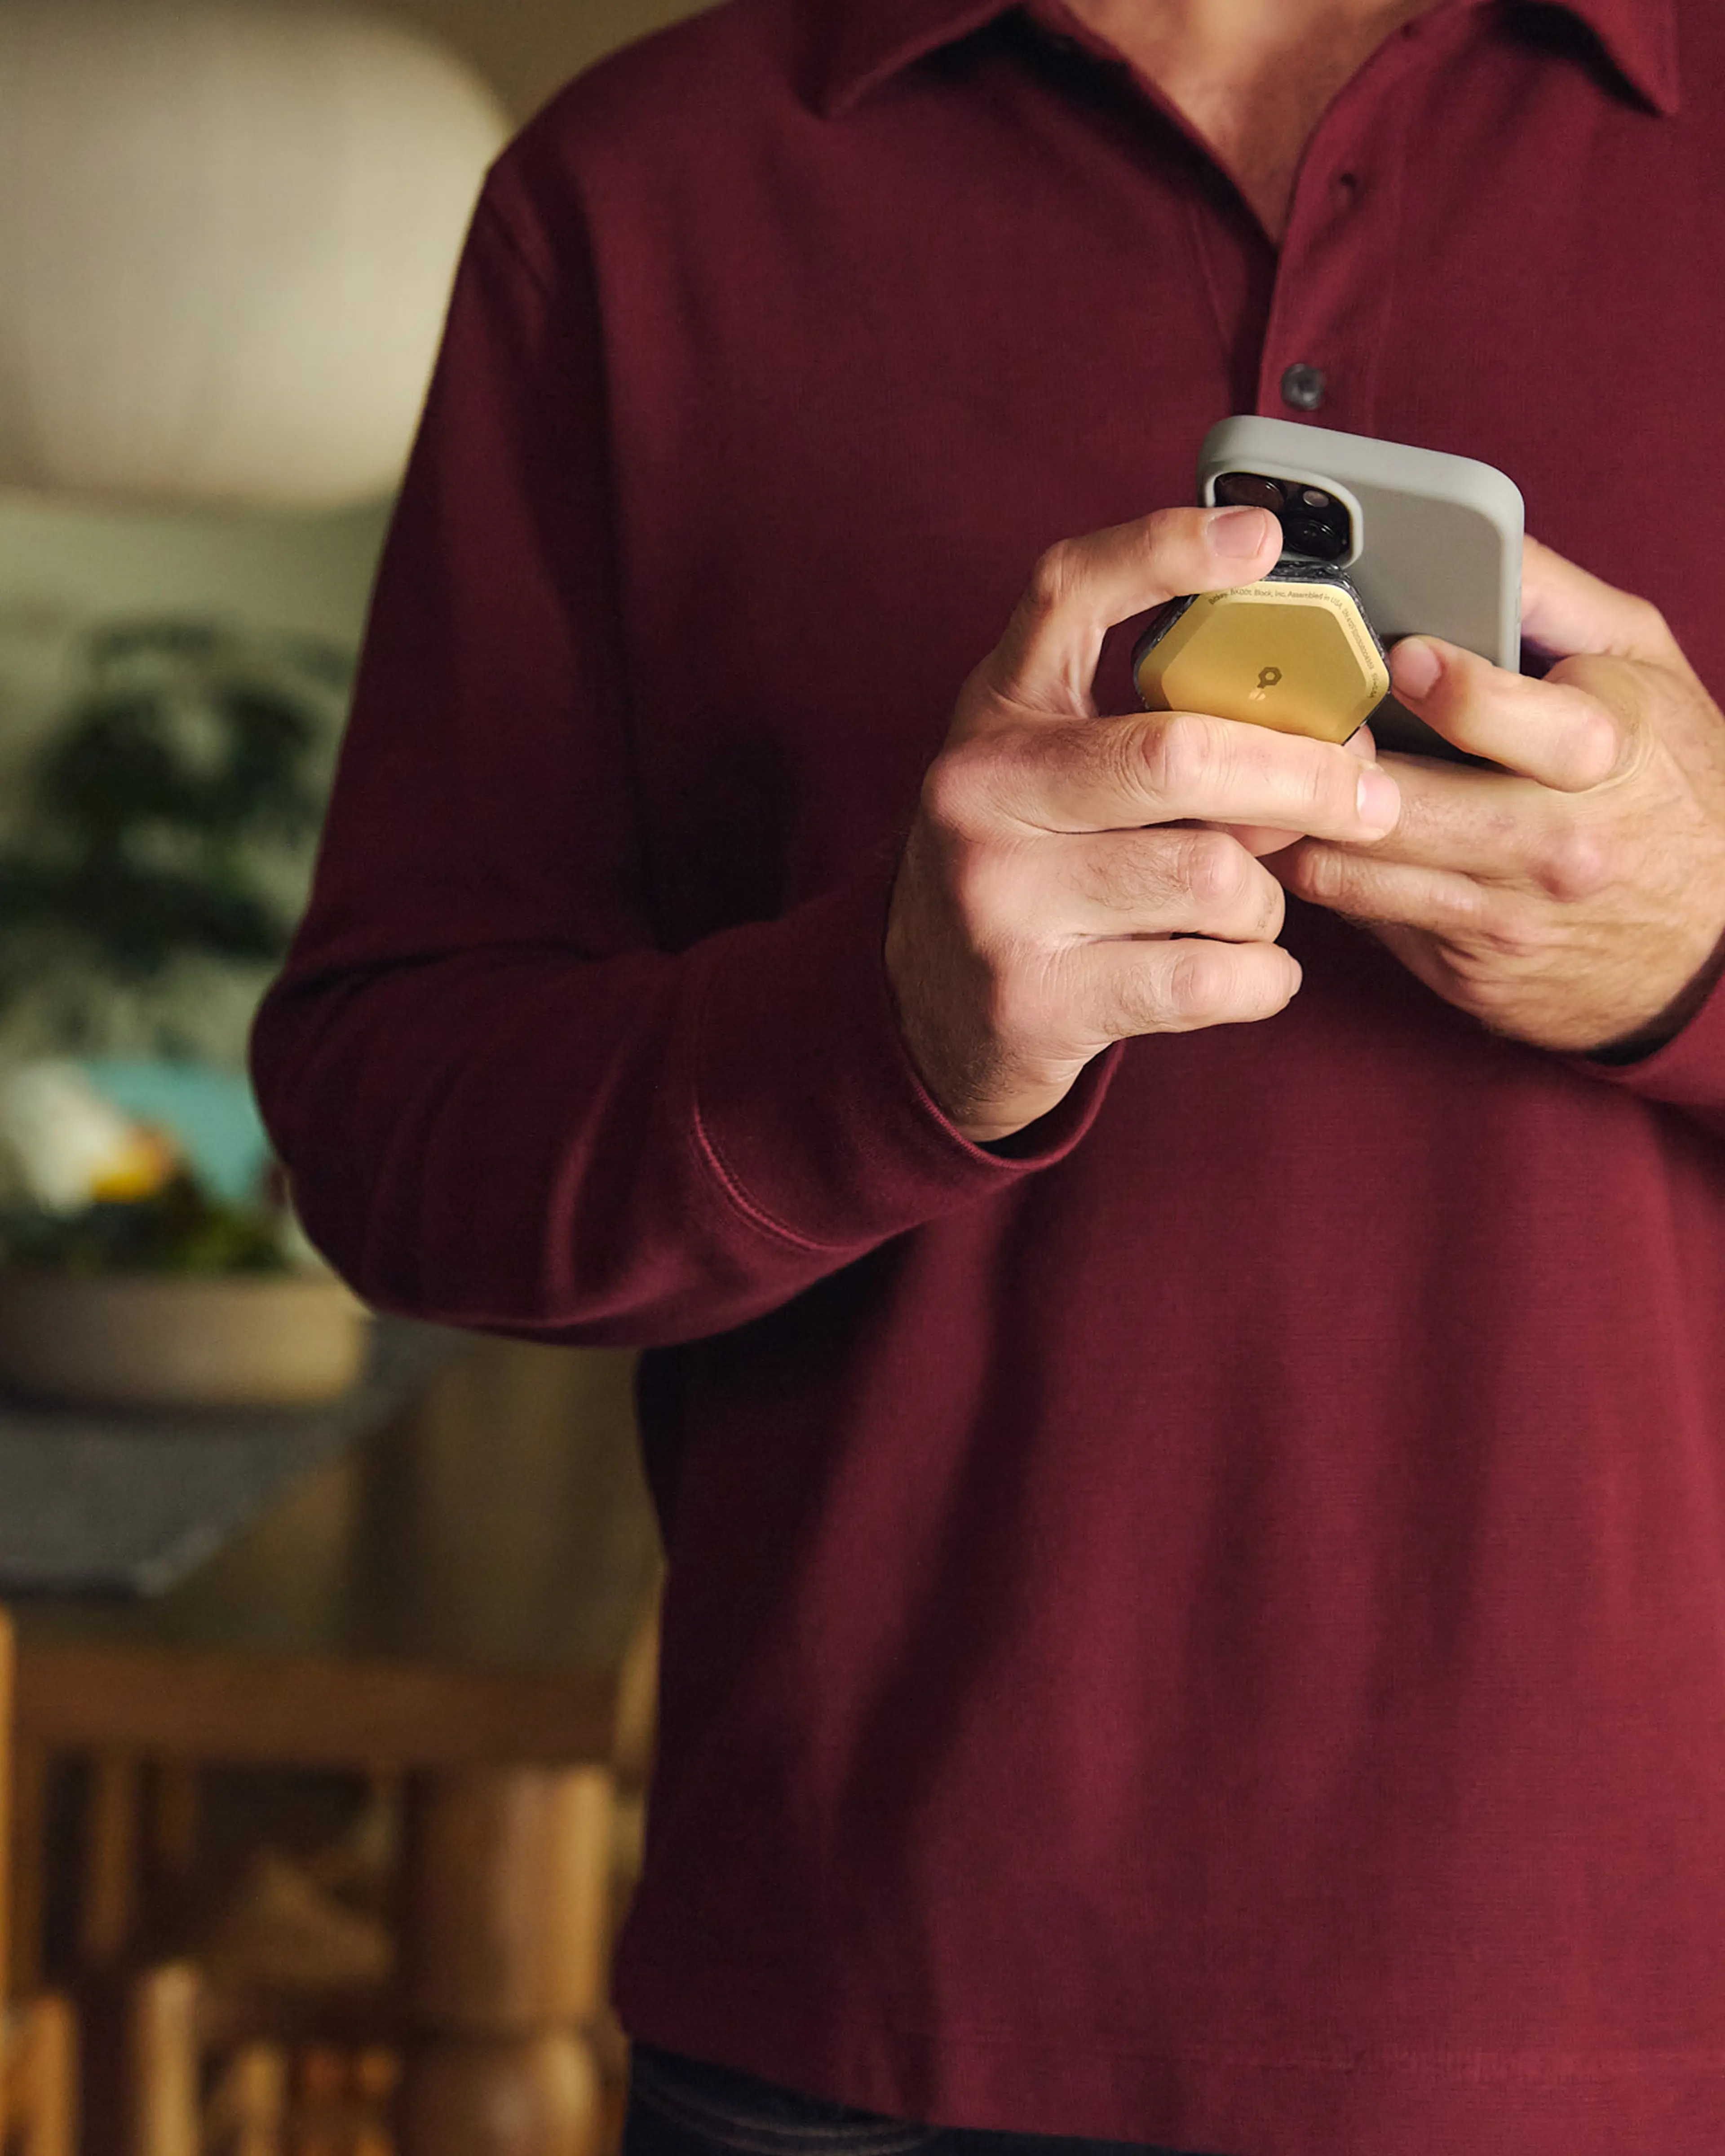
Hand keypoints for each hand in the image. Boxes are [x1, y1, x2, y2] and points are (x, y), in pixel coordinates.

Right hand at [885, 506, 1402, 1142]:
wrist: (932, 1013)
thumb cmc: (1034, 872)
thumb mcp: (1055, 773)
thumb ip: (1155, 730)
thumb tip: (1323, 731)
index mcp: (993, 713)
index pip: (1067, 595)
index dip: (1163, 552)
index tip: (1262, 539)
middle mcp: (980, 793)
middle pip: (1181, 755)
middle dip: (1303, 778)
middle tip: (1369, 797)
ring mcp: (999, 902)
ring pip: (1213, 878)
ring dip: (1267, 901)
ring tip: (1249, 911)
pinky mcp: (1036, 1001)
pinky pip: (1212, 978)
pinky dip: (1264, 978)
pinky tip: (1248, 972)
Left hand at [1270, 538, 1724, 1056]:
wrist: (1713, 941)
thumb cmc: (1671, 782)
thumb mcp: (1643, 668)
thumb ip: (1555, 599)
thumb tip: (1476, 538)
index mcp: (1600, 756)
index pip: (1501, 719)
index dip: (1437, 684)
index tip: (1394, 653)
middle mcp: (1548, 845)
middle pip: (1391, 806)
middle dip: (1323, 764)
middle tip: (1275, 721)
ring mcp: (1499, 917)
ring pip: (1349, 871)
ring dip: (1294, 823)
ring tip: (1265, 776)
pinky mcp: (1461, 968)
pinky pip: (1361, 918)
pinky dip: (1325, 874)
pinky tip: (1305, 835)